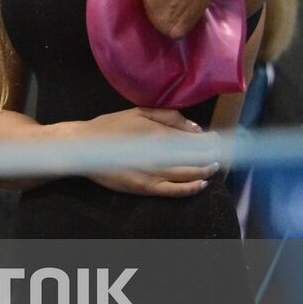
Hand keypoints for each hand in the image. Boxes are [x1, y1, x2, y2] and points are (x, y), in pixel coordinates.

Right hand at [83, 107, 220, 196]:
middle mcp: (161, 155)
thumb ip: (169, 117)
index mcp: (160, 134)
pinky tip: (201, 183)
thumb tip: (195, 127)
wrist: (85, 147)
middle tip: (218, 152)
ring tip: (213, 166)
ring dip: (206, 170)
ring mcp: (154, 173)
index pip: (196, 140)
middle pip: (197, 158)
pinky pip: (176, 191)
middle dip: (212, 155)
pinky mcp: (147, 187)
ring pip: (190, 174)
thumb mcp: (139, 112)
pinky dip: (192, 188)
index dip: (211, 140)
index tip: (216, 138)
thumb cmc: (111, 126)